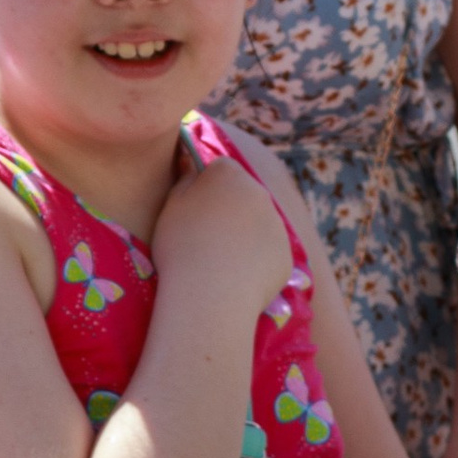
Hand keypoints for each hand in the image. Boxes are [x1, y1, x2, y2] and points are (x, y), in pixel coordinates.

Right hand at [150, 149, 290, 312]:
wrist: (211, 295)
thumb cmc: (182, 245)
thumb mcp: (171, 205)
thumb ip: (185, 179)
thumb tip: (192, 162)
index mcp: (230, 174)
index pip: (220, 168)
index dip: (206, 186)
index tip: (194, 207)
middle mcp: (261, 194)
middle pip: (244, 194)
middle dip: (229, 208)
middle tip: (207, 236)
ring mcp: (278, 225)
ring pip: (259, 223)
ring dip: (244, 234)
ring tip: (221, 260)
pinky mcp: (286, 254)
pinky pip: (268, 252)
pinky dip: (256, 261)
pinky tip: (237, 277)